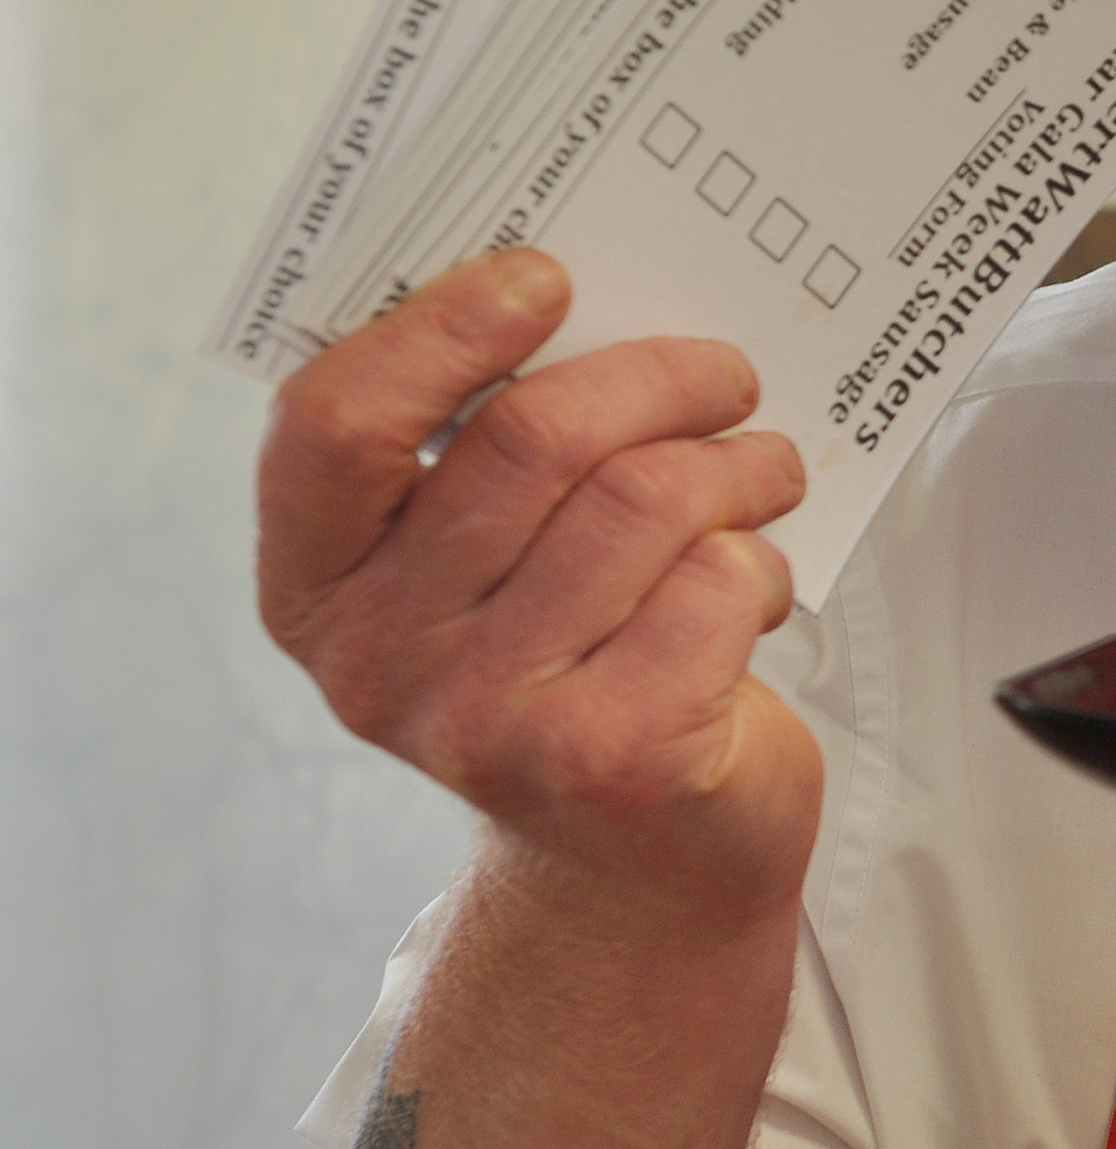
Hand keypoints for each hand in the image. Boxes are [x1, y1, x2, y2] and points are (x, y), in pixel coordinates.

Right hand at [257, 249, 818, 935]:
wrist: (636, 873)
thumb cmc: (570, 670)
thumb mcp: (485, 570)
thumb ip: (486, 454)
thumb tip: (584, 298)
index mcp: (318, 587)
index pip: (334, 425)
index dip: (441, 327)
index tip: (545, 275)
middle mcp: (380, 660)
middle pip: (533, 437)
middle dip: (660, 378)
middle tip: (726, 373)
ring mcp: (490, 718)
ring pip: (647, 498)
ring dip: (739, 465)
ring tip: (764, 472)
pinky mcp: (614, 755)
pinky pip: (717, 581)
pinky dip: (763, 563)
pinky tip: (757, 587)